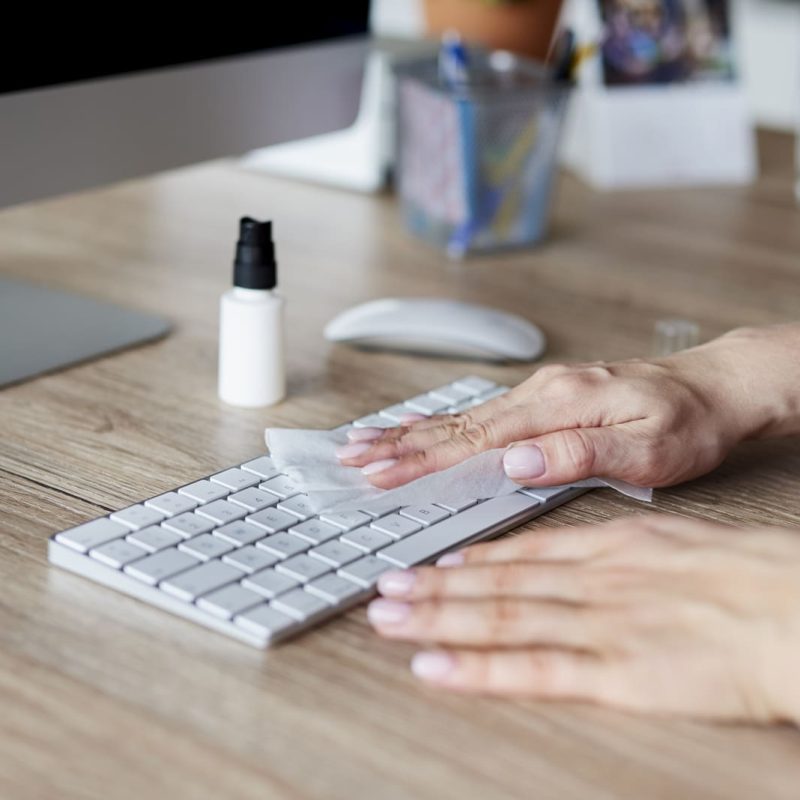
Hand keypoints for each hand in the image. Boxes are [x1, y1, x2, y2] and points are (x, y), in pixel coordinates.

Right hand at [337, 325, 799, 489]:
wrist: (715, 388)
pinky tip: (423, 426)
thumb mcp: (651, 449)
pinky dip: (442, 421)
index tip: (378, 470)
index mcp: (557, 405)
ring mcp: (540, 393)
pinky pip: (481, 412)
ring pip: (462, 415)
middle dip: (398, 441)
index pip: (473, 439)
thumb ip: (581, 454)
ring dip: (411, 431)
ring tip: (369, 440)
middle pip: (454, 422)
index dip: (420, 458)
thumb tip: (516, 463)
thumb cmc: (690, 423)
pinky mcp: (544, 399)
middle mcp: (540, 393)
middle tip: (350, 453)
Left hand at [367, 515, 799, 724]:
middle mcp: (591, 581)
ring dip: (437, 617)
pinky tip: (435, 666)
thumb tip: (589, 559)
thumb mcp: (676, 542)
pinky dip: (476, 668)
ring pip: (498, 618)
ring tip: (390, 616)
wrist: (794, 606)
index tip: (434, 563)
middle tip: (386, 587)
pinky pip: (531, 670)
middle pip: (496, 583)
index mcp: (611, 548)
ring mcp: (597, 624)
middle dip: (434, 587)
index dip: (471, 561)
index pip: (523, 553)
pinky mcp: (614, 673)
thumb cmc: (751, 576)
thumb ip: (623, 553)